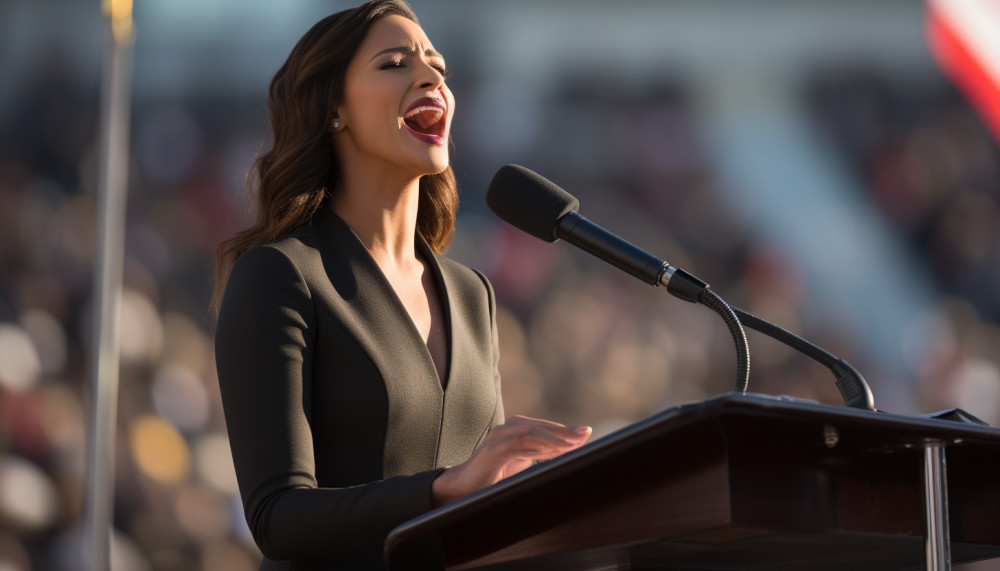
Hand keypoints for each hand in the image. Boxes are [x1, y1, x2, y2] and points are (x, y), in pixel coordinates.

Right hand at [431, 415, 590, 505]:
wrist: (462, 489)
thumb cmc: (492, 479)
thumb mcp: (521, 465)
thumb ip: (540, 455)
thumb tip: (567, 452)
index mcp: (514, 433)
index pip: (544, 429)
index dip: (564, 431)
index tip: (585, 434)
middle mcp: (507, 430)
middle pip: (541, 426)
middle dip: (564, 431)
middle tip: (585, 433)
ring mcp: (499, 437)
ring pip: (532, 431)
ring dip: (555, 435)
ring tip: (575, 440)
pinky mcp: (494, 449)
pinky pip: (520, 442)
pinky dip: (539, 443)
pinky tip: (555, 447)